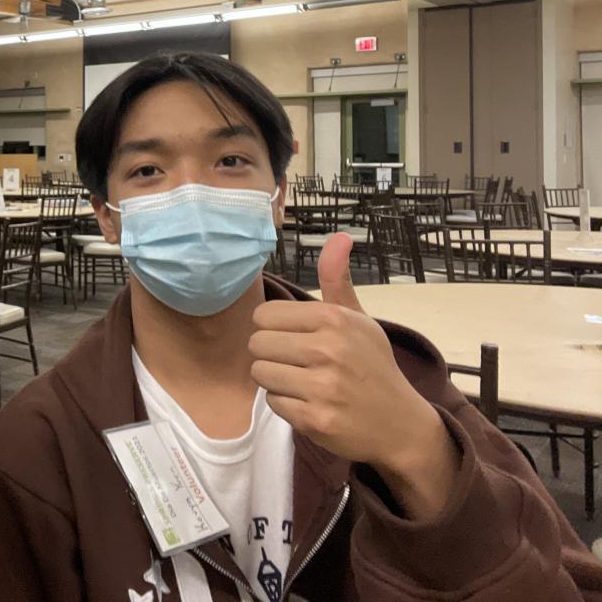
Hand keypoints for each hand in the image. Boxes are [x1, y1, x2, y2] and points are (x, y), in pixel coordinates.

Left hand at [249, 233, 458, 518]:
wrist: (401, 424)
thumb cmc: (372, 365)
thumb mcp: (358, 319)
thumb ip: (337, 280)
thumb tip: (338, 236)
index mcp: (334, 319)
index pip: (264, 316)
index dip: (273, 328)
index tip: (294, 337)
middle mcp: (328, 350)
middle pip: (258, 344)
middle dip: (271, 354)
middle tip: (298, 363)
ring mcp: (322, 387)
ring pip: (261, 374)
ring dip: (276, 380)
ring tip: (302, 382)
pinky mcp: (316, 419)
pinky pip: (273, 402)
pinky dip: (286, 404)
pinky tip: (309, 403)